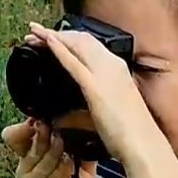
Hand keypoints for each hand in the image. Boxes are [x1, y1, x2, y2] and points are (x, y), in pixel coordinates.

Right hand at [2, 119, 94, 177]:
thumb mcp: (77, 160)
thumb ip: (77, 142)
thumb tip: (85, 121)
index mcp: (29, 155)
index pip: (12, 137)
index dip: (21, 128)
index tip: (37, 121)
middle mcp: (23, 168)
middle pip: (28, 144)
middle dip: (43, 134)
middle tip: (56, 128)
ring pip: (40, 159)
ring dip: (54, 150)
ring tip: (64, 143)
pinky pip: (51, 177)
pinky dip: (61, 169)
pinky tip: (70, 164)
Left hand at [25, 22, 161, 161]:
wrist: (143, 146)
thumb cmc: (128, 134)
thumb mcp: (102, 115)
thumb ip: (79, 114)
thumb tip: (58, 119)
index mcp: (117, 69)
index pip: (89, 45)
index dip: (68, 38)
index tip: (49, 37)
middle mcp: (112, 65)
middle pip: (80, 39)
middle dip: (56, 32)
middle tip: (34, 32)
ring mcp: (105, 74)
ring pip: (75, 45)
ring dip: (52, 36)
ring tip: (33, 33)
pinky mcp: (95, 87)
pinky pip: (74, 63)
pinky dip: (59, 49)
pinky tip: (47, 41)